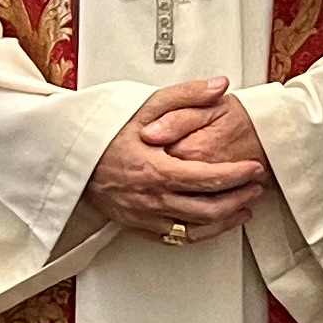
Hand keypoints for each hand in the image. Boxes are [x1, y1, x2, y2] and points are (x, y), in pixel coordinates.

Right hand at [84, 79, 268, 240]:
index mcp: (156, 170)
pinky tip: (212, 224)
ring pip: (195, 230)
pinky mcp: (136, 225)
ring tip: (243, 209)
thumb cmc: (103, 131)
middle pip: (209, 209)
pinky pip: (175, 238)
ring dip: (225, 221)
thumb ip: (185, 94)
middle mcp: (151, 199)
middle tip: (256, 188)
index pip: (209, 179)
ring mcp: (143, 216)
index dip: (238, 175)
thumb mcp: (143, 105)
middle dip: (239, 199)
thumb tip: (219, 85)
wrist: (66, 156)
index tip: (255, 168)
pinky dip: (200, 233)